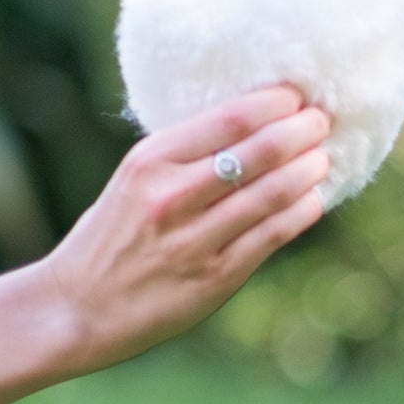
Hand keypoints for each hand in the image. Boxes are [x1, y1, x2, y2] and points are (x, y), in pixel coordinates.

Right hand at [42, 85, 330, 376]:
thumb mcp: (136, 181)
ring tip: (325, 158)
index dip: (275, 103)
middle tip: (323, 121)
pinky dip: (302, 212)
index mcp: (150, 161)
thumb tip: (256, 128)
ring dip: (310, 170)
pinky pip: (273, 235)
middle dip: (303, 130)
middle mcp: (172, 197)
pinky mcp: (216, 277)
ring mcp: (195, 240)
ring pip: (275, 193)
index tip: (297, 96)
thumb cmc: (115, 237)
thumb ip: (187, 157)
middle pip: (261, 151)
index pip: (229, 118)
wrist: (78, 308)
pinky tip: (314, 199)